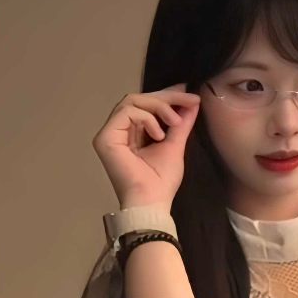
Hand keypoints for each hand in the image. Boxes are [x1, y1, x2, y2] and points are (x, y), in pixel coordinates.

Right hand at [92, 82, 200, 208]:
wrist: (151, 202)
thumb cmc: (161, 181)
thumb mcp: (175, 145)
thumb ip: (181, 124)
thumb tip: (193, 103)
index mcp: (132, 133)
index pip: (146, 105)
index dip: (167, 96)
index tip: (190, 95)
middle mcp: (118, 130)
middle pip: (139, 99)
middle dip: (167, 97)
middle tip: (190, 100)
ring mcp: (110, 133)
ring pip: (132, 101)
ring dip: (159, 107)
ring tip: (175, 122)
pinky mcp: (105, 137)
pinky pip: (126, 112)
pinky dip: (147, 119)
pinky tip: (159, 135)